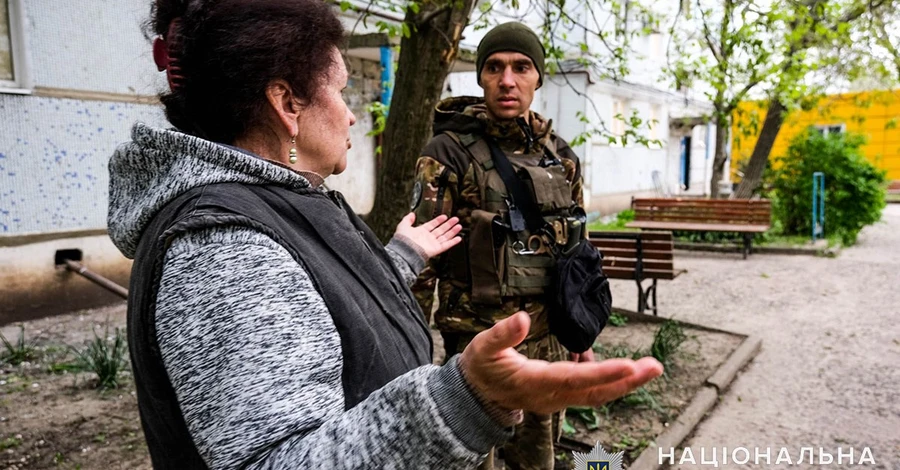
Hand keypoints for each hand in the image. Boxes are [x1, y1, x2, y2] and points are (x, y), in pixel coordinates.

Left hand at [394, 213, 461, 258]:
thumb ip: (408, 219)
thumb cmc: (403, 240)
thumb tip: (411, 214)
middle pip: (441, 230)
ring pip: (445, 237)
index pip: (432, 225)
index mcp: (421, 232)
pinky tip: (458, 238)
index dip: (438, 220)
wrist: (405, 250)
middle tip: (455, 219)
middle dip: (449, 224)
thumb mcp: (403, 225)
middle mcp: (427, 238)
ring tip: (459, 226)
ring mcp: (432, 244)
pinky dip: (453, 242)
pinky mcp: (436, 250)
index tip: (444, 216)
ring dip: (452, 231)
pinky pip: (446, 245)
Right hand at [460, 312, 662, 414]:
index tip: (629, 365)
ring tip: (648, 367)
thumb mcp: (483, 347)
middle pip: (596, 393)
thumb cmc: (481, 368)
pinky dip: (608, 380)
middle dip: (628, 381)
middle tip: (654, 367)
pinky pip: (589, 391)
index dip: (603, 373)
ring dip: (624, 382)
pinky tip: (621, 367)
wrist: (475, 396)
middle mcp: (551, 396)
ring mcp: (557, 399)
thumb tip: (522, 317)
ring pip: (597, 394)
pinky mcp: (560, 396)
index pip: (574, 378)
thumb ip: (502, 334)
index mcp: (534, 382)